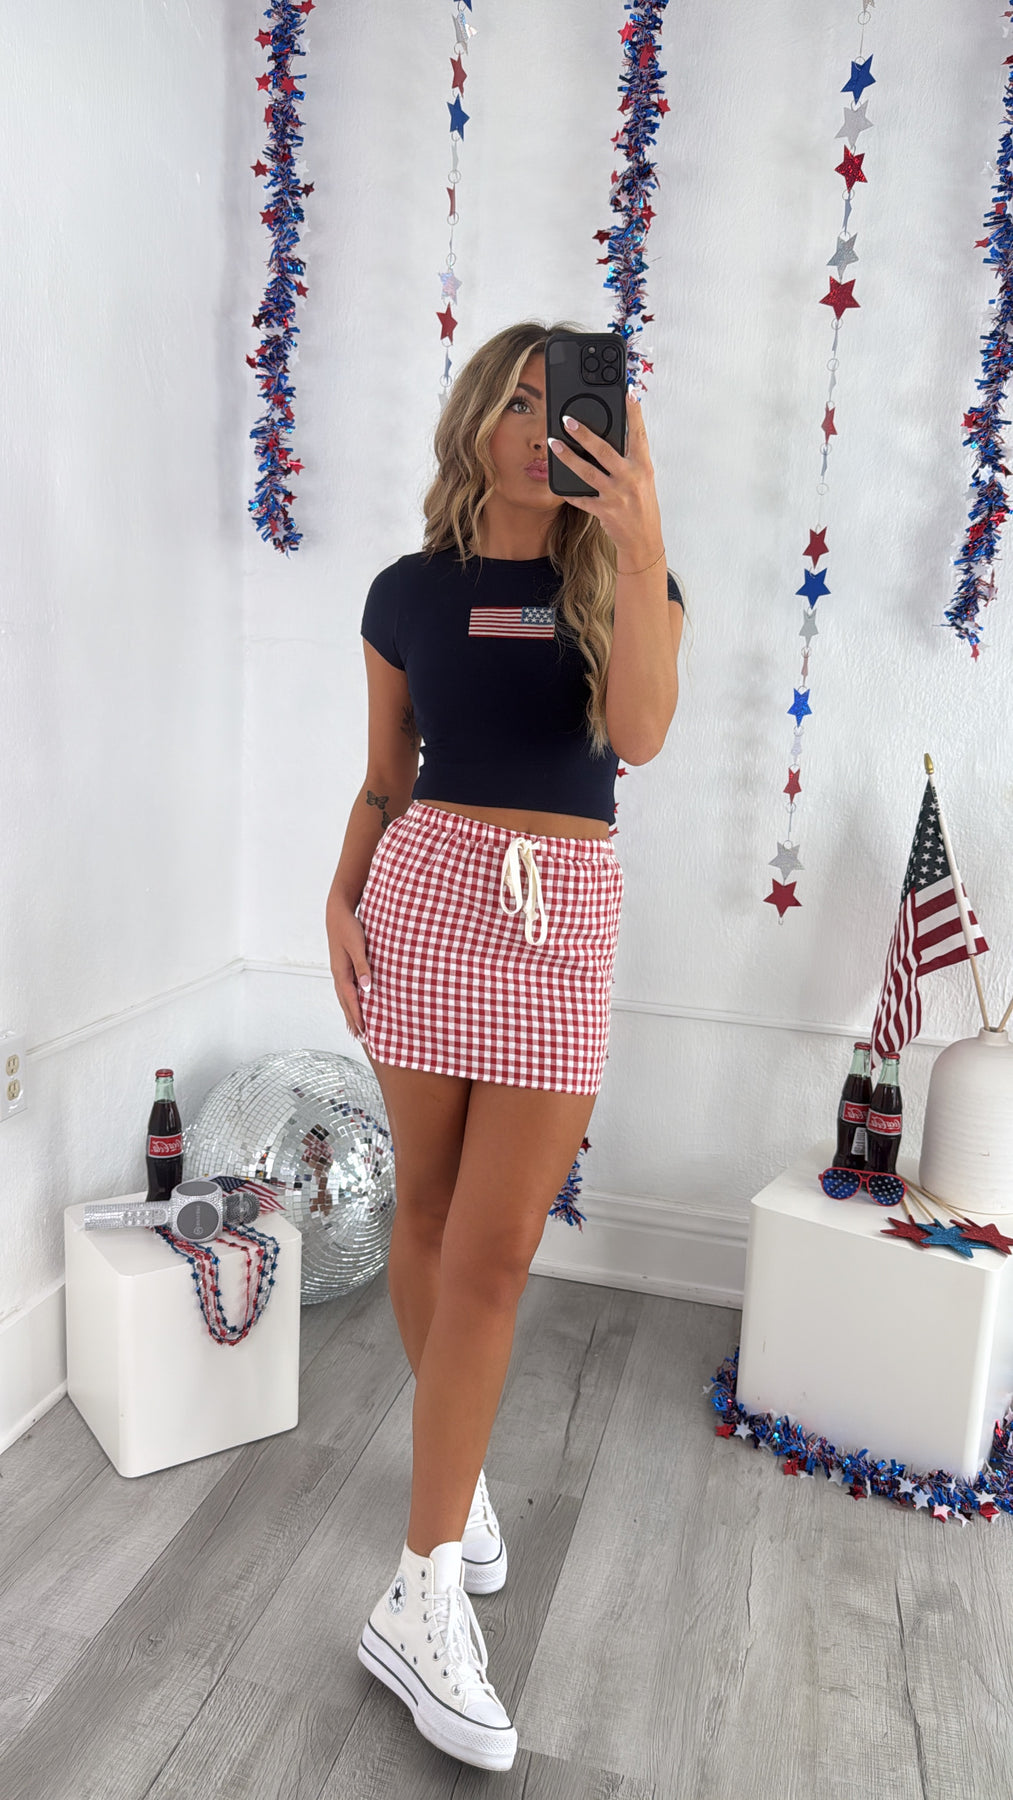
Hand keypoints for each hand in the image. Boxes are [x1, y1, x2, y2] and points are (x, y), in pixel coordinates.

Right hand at [326, 905, 370, 1040]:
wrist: (337, 913)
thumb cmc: (349, 928)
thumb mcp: (358, 945)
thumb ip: (363, 966)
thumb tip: (367, 988)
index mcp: (341, 972)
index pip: (351, 1000)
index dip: (358, 1016)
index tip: (364, 1032)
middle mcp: (338, 974)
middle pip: (345, 1003)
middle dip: (353, 1021)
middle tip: (360, 1039)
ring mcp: (338, 971)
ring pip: (343, 998)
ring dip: (350, 1014)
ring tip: (355, 1029)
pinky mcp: (341, 966)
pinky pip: (345, 990)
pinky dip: (348, 1002)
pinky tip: (353, 1005)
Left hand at [547, 395, 663, 564]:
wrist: (643, 539)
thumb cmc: (642, 505)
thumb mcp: (644, 479)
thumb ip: (631, 459)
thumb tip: (616, 436)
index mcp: (642, 467)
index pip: (639, 434)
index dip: (634, 413)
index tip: (629, 393)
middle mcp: (630, 479)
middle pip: (604, 451)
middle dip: (584, 434)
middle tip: (568, 420)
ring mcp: (615, 495)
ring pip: (587, 472)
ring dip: (568, 456)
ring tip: (553, 443)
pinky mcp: (603, 511)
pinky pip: (581, 498)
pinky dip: (569, 491)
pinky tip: (556, 481)